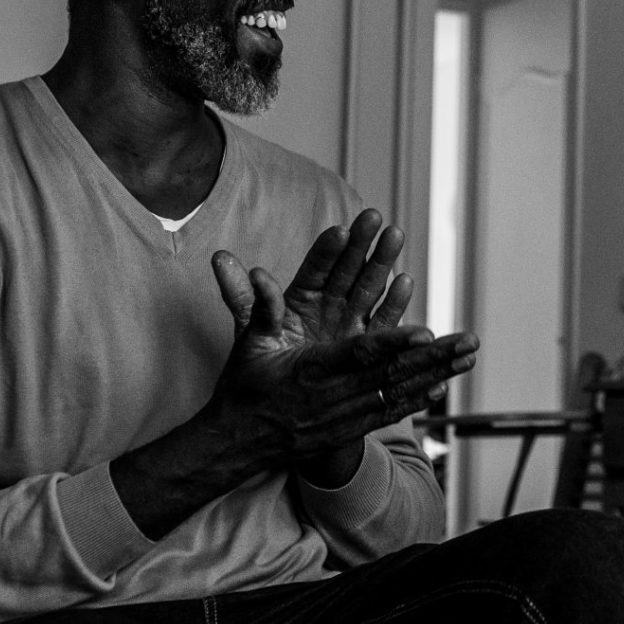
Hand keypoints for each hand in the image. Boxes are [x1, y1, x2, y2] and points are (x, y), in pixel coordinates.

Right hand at [205, 296, 478, 472]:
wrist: (238, 445)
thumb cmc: (243, 388)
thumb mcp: (245, 344)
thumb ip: (254, 305)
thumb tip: (251, 268)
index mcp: (310, 370)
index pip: (358, 354)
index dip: (392, 343)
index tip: (425, 332)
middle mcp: (332, 396)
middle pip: (391, 373)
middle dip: (433, 357)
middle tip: (469, 340)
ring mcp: (343, 416)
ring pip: (397, 393)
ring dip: (435, 374)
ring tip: (469, 357)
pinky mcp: (348, 429)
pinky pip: (388, 413)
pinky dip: (415, 400)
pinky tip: (441, 387)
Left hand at [213, 209, 413, 352]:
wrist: (285, 406)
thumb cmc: (266, 367)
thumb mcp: (250, 330)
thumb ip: (240, 295)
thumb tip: (219, 257)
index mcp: (302, 296)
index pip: (316, 267)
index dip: (327, 250)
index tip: (339, 231)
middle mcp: (329, 304)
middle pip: (347, 268)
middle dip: (362, 243)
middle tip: (373, 217)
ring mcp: (350, 322)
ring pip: (370, 286)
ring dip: (383, 261)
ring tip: (395, 234)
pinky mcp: (367, 344)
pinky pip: (382, 321)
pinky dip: (394, 303)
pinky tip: (404, 282)